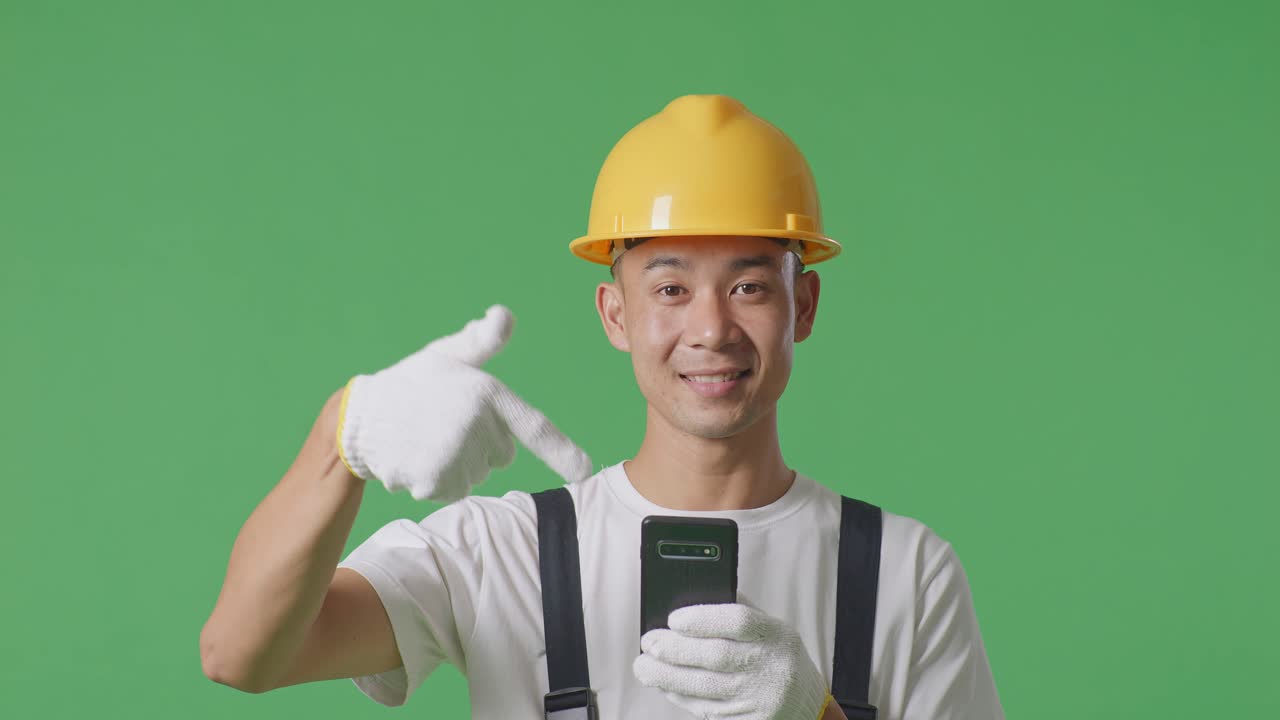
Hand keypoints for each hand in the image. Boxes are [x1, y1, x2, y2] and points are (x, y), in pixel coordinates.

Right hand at [336, 304, 592, 501]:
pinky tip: (414, 456)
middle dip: (479, 444)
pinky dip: (435, 480)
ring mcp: (456, 457)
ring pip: (474, 475)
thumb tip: (503, 315)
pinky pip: (451, 490)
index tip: (588, 472)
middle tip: (442, 421)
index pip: (535, 428)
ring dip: (455, 464)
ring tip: (424, 437)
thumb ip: (481, 342)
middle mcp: (477, 428)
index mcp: (488, 395)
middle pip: (500, 456)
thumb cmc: (410, 383)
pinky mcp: (434, 481)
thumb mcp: (447, 356)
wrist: (357, 417)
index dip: (564, 452)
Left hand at [633, 591, 832, 719]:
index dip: (702, 619)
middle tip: (649, 643)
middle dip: (674, 649)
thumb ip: (739, 610)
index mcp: (776, 634)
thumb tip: (691, 598)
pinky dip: (680, 697)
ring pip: (705, 687)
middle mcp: (770, 666)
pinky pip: (707, 710)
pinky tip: (666, 686)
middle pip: (715, 656)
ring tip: (644, 667)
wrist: (807, 705)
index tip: (673, 618)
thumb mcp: (772, 628)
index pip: (738, 621)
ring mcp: (759, 698)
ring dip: (668, 677)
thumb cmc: (779, 658)